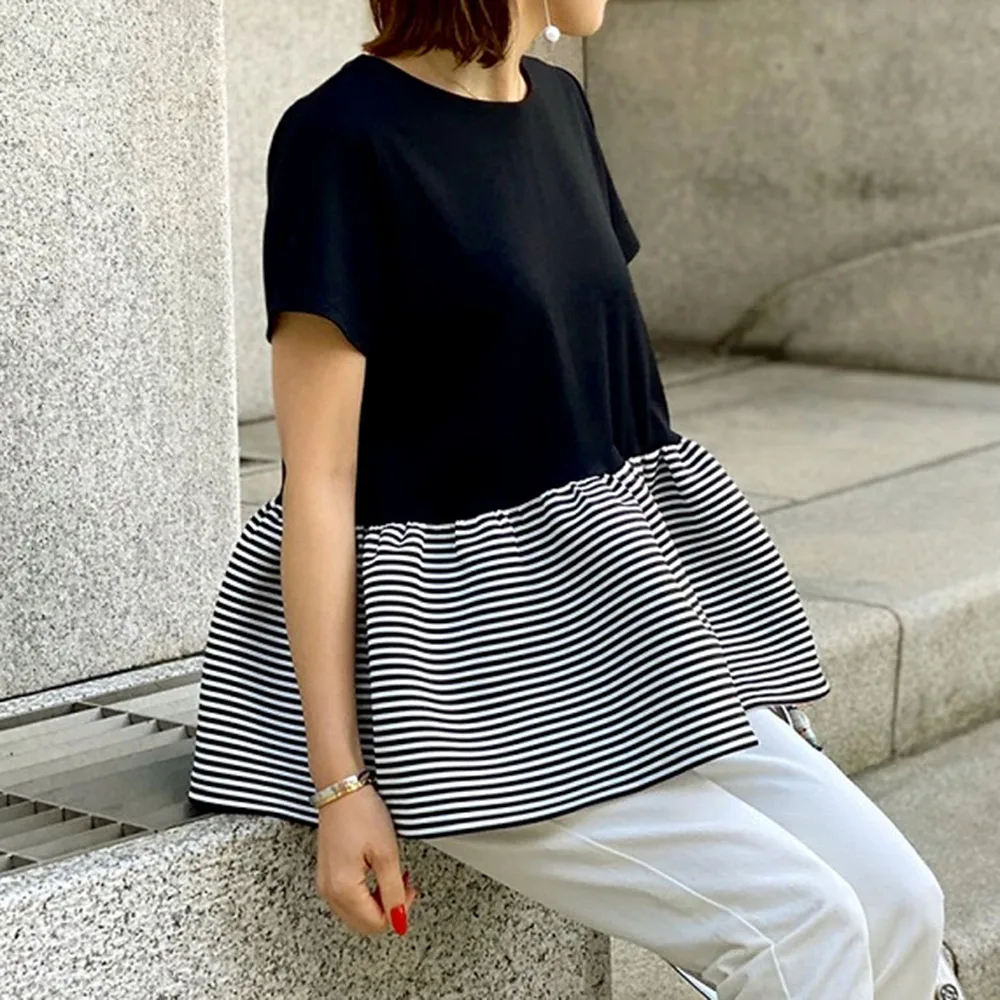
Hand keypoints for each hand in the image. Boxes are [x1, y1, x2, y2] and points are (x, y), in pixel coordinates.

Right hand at [315, 783, 417, 934]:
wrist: (341, 788)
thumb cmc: (361, 814)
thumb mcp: (387, 854)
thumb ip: (394, 891)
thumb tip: (400, 920)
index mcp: (343, 890)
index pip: (375, 924)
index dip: (398, 910)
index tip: (409, 887)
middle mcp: (329, 892)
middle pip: (363, 923)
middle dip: (387, 908)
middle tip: (402, 882)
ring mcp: (325, 882)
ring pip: (355, 912)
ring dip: (376, 901)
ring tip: (390, 874)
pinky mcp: (326, 872)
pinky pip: (347, 897)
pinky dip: (365, 892)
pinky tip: (375, 872)